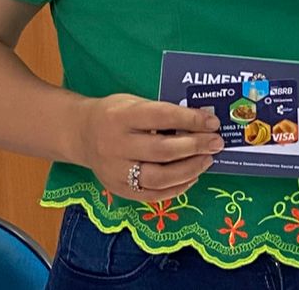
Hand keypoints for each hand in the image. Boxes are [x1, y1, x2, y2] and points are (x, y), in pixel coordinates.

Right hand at [75, 94, 223, 203]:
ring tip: (208, 160)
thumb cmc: (116, 114)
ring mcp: (116, 172)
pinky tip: (192, 177)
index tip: (213, 122)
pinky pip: (152, 195)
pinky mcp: (119, 190)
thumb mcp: (134, 103)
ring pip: (159, 178)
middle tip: (217, 143)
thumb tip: (202, 122)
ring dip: (190, 169)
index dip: (191, 119)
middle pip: (162, 151)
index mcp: (121, 117)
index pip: (162, 117)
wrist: (81, 134)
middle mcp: (116, 146)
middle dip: (195, 146)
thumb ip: (163, 112)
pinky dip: (177, 188)